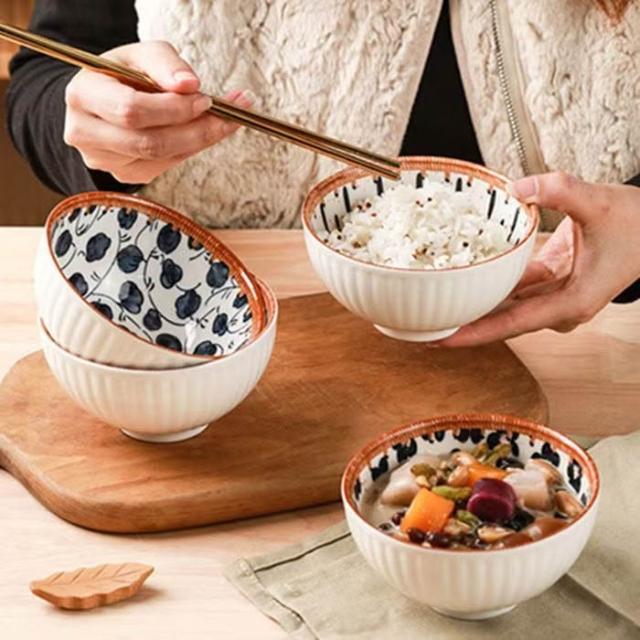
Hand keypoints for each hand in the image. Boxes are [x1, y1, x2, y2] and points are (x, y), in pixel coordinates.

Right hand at [63, 41, 249, 184]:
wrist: (103, 99)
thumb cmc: (122, 74)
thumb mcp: (140, 54)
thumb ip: (165, 63)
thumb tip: (190, 85)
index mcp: (83, 95)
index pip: (131, 110)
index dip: (173, 108)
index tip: (206, 98)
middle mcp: (85, 133)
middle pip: (148, 142)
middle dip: (194, 129)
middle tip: (226, 115)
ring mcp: (102, 159)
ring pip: (159, 158)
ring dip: (198, 141)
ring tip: (223, 122)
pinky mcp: (123, 175)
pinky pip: (163, 166)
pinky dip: (188, 150)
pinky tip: (200, 133)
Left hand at [439, 171, 639, 346]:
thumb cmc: (637, 224)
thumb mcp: (599, 202)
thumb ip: (560, 191)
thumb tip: (517, 188)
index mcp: (572, 302)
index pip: (513, 324)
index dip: (476, 333)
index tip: (442, 339)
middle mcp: (560, 308)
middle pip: (503, 322)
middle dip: (465, 324)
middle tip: (422, 326)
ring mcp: (554, 299)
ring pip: (506, 306)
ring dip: (474, 305)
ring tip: (434, 304)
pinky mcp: (551, 285)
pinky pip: (514, 289)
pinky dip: (492, 284)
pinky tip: (466, 276)